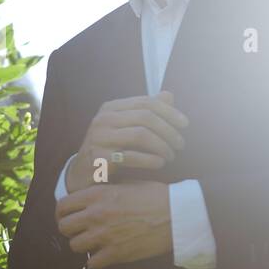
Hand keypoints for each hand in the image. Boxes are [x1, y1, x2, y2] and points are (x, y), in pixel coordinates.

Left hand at [56, 181, 173, 268]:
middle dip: (69, 229)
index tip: (67, 216)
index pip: (62, 205)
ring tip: (92, 243)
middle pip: (64, 227)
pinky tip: (104, 255)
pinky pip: (92, 264)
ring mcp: (104, 236)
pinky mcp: (116, 254)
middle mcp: (96, 215)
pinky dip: (96, 262)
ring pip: (75, 246)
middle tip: (79, 231)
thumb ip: (104, 191)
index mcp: (97, 195)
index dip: (62, 212)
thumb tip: (91, 197)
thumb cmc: (155, 196)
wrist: (177, 214)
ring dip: (82, 245)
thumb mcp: (125, 184)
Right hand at [65, 92, 188, 192]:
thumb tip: (168, 95)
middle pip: (145, 117)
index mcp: (111, 108)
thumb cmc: (110, 148)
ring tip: (171, 156)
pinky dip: (150, 160)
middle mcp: (103, 119)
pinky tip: (160, 163)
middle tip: (181, 144)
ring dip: (162, 146)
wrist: (83, 173)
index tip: (185, 124)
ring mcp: (99, 137)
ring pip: (140, 135)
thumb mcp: (126, 127)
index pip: (146, 102)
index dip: (169, 112)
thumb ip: (146, 111)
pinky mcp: (98, 157)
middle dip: (168, 130)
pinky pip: (130, 156)